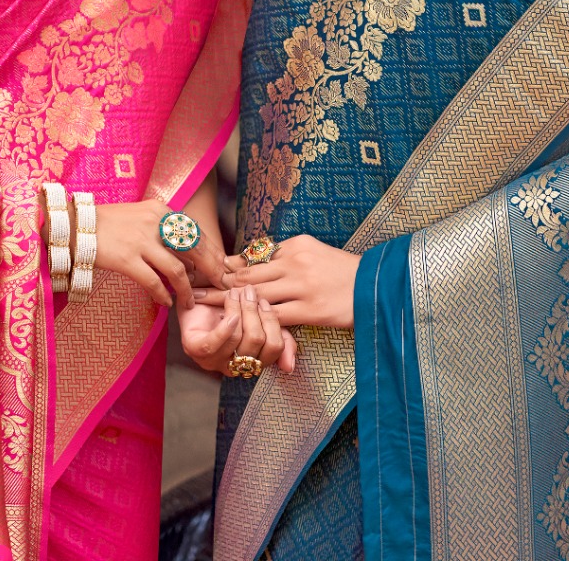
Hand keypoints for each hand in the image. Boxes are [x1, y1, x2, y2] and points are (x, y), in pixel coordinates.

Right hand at [93, 198, 226, 309]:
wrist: (74, 225)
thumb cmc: (106, 223)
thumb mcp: (139, 215)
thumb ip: (161, 228)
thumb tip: (183, 252)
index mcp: (160, 210)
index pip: (195, 232)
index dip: (210, 251)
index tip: (220, 265)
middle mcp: (155, 222)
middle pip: (194, 249)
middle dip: (210, 269)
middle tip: (218, 285)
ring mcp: (142, 241)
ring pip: (177, 270)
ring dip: (186, 290)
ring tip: (189, 302)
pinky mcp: (128, 259)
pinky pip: (153, 282)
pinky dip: (162, 295)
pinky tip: (166, 303)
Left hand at [177, 285, 296, 375]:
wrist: (197, 291)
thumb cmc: (230, 305)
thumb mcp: (260, 316)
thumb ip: (280, 335)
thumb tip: (289, 367)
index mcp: (253, 360)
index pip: (274, 349)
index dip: (272, 323)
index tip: (264, 302)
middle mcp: (235, 365)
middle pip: (257, 341)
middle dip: (254, 312)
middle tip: (249, 292)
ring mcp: (214, 360)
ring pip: (238, 339)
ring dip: (240, 309)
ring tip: (235, 292)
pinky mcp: (195, 349)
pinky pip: (214, 343)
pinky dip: (225, 325)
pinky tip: (230, 309)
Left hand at [205, 235, 358, 329]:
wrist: (376, 287)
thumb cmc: (343, 272)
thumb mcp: (313, 252)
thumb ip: (285, 256)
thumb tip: (255, 260)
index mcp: (295, 245)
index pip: (254, 256)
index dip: (227, 264)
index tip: (205, 268)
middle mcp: (295, 261)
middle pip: (248, 273)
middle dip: (218, 281)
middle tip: (192, 285)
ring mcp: (301, 285)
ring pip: (256, 294)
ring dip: (228, 300)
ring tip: (203, 303)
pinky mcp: (309, 309)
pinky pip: (275, 315)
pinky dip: (254, 319)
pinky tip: (238, 324)